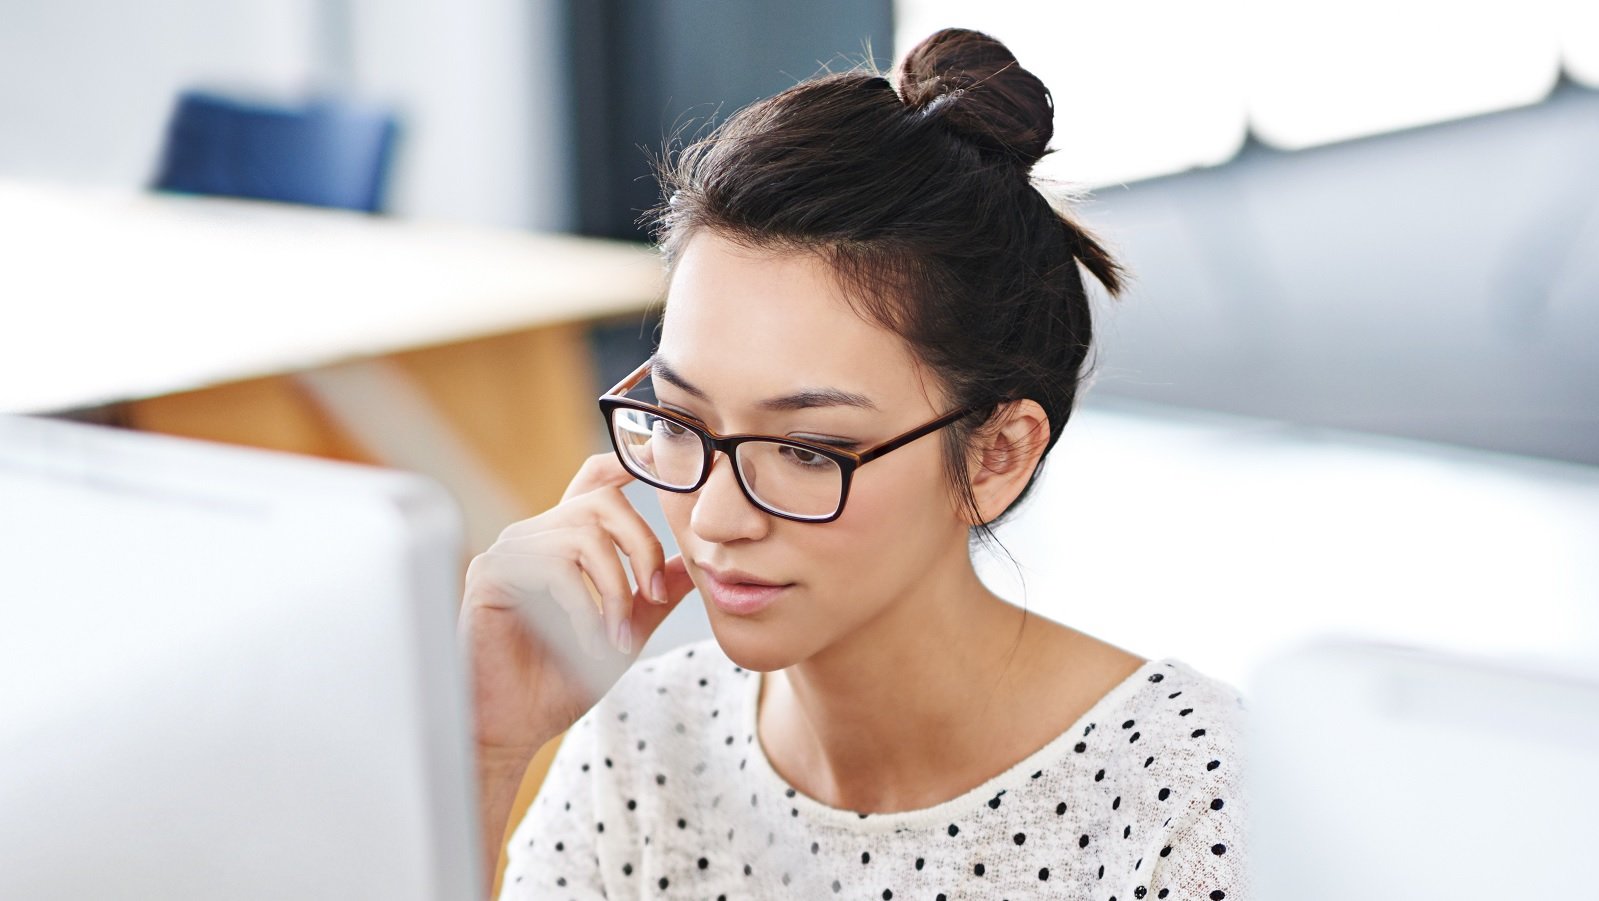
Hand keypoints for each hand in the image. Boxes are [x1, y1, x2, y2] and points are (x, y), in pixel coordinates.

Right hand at [458, 453, 696, 764]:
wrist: (512, 727)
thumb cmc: (558, 681)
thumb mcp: (623, 632)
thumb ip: (653, 596)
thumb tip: (691, 562)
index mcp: (564, 543)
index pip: (592, 483)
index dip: (624, 464)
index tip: (656, 465)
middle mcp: (535, 536)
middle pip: (602, 502)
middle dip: (641, 545)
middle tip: (651, 596)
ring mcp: (509, 550)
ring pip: (582, 534)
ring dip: (614, 589)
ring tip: (616, 637)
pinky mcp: (491, 573)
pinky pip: (553, 567)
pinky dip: (583, 608)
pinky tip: (586, 642)